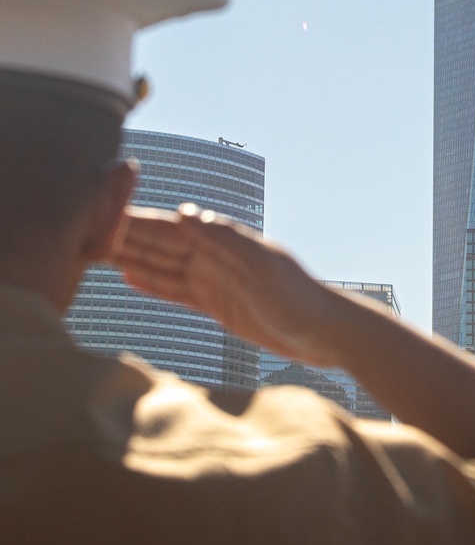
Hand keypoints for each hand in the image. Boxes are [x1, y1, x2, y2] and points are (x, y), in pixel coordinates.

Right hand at [112, 205, 340, 365]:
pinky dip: (152, 283)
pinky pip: (176, 291)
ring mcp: (214, 280)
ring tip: (90, 253)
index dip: (133, 219)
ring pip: (161, 266)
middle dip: (120, 236)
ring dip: (129, 258)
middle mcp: (214, 256)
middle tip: (76, 232)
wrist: (327, 334)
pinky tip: (129, 277)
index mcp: (222, 241)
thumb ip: (223, 238)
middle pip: (158, 244)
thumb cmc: (302, 297)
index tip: (98, 210)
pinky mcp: (218, 305)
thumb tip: (183, 212)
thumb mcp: (263, 266)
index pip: (168, 226)